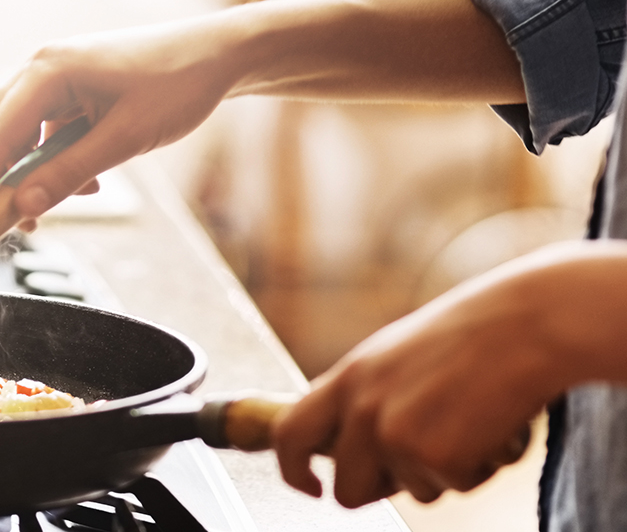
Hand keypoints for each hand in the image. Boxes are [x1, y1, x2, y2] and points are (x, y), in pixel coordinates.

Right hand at [0, 19, 243, 230]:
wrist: (216, 57)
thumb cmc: (178, 85)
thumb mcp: (124, 139)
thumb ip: (68, 173)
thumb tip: (23, 206)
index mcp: (47, 71)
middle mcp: (39, 68)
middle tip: (15, 224)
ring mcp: (50, 78)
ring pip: (14, 136)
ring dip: (31, 174)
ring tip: (75, 196)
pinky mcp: (65, 91)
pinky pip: (39, 133)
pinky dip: (51, 161)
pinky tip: (88, 178)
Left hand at [272, 249, 576, 507]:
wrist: (528, 325)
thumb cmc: (471, 336)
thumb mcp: (394, 356)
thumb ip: (365, 397)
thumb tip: (344, 447)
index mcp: (347, 378)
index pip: (289, 435)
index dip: (292, 470)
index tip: (310, 486)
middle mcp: (362, 409)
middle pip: (347, 489)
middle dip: (380, 491)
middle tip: (422, 461)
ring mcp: (395, 436)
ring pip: (412, 493)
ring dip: (443, 471)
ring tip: (470, 420)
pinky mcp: (437, 458)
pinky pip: (455, 488)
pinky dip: (480, 468)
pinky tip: (494, 426)